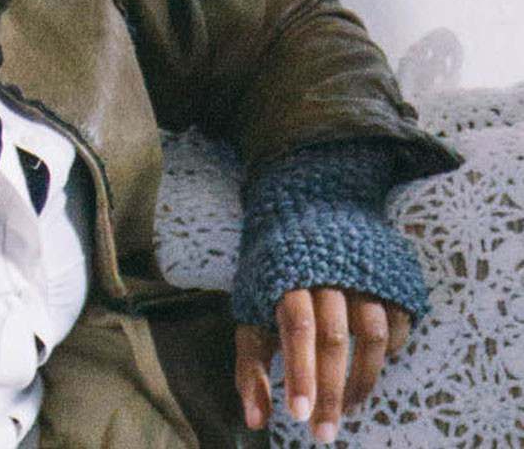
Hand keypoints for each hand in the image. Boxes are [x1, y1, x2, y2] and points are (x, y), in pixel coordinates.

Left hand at [235, 287, 410, 443]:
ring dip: (362, 379)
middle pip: (333, 337)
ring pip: (372, 333)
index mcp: (288, 279)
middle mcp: (327, 273)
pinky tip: (371, 368)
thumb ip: (251, 366)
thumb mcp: (253, 315)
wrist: (304, 221)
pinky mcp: (388, 278)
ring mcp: (362, 274)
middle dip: (330, 390)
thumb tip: (255, 422)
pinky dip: (390, 351)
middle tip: (324, 433)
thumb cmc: (274, 283)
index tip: (299, 415)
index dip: (300, 372)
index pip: (297, 328)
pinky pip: (397, 322)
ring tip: (346, 408)